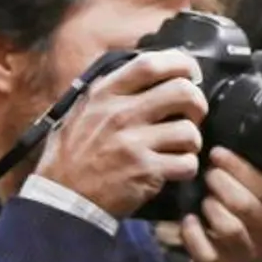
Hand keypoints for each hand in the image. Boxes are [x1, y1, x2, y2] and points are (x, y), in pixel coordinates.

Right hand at [31, 50, 206, 217]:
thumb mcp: (83, 110)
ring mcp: (133, 143)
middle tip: (192, 116)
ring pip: (190, 131)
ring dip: (191, 142)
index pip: (150, 64)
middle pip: (183, 92)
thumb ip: (115, 91)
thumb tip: (154, 72)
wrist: (63, 197)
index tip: (191, 73)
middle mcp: (119, 114)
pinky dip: (186, 167)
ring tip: (176, 148)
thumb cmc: (74, 154)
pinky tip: (171, 168)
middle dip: (198, 104)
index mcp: (104, 95)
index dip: (181, 64)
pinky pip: (187, 162)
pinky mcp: (145, 171)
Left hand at [179, 147, 261, 261]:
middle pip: (244, 204)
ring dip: (210, 205)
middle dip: (221, 182)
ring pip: (227, 226)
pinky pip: (204, 250)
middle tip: (208, 171)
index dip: (239, 167)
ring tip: (204, 195)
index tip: (219, 152)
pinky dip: (192, 233)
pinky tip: (190, 219)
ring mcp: (247, 254)